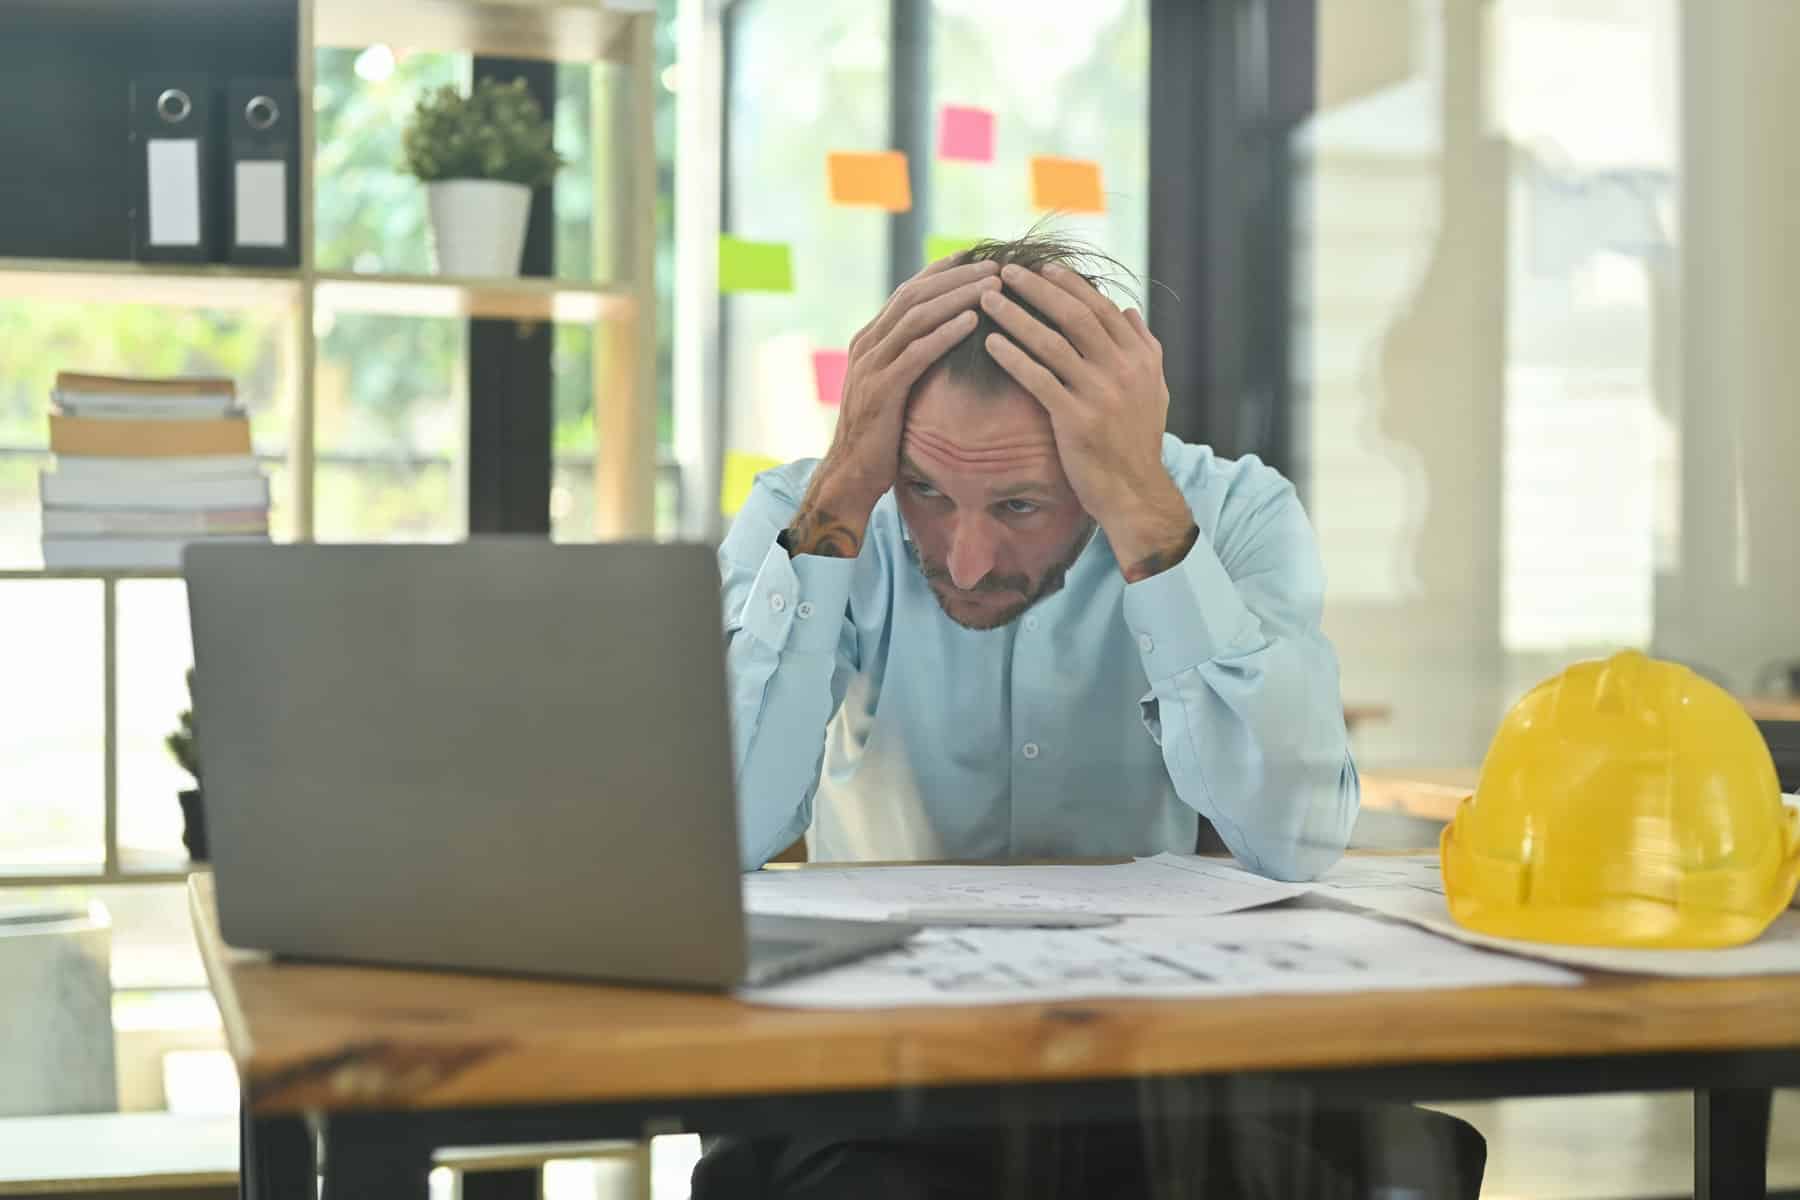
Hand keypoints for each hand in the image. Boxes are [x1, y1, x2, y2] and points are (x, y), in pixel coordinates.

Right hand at [785, 257, 1000, 556]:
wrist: (851, 474)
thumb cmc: (880, 436)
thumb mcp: (892, 389)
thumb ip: (908, 361)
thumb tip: (943, 341)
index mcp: (869, 340)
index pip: (907, 292)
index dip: (941, 272)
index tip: (973, 256)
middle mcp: (867, 345)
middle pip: (914, 295)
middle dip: (955, 276)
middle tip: (992, 265)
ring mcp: (871, 366)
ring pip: (916, 317)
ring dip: (956, 297)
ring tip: (990, 285)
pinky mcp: (882, 390)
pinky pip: (917, 352)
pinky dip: (945, 332)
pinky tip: (972, 321)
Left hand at [979, 263, 1196, 579]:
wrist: (1135, 492)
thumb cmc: (1138, 441)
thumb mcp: (1153, 389)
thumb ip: (1144, 347)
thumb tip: (1128, 310)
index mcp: (1139, 357)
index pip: (1101, 308)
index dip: (1070, 285)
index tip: (1043, 268)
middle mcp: (1122, 369)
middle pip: (1074, 316)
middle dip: (1037, 289)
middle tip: (1006, 270)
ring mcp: (1100, 394)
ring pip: (1052, 342)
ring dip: (1016, 316)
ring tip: (987, 299)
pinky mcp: (1077, 419)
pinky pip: (1039, 379)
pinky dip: (1014, 357)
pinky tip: (991, 343)